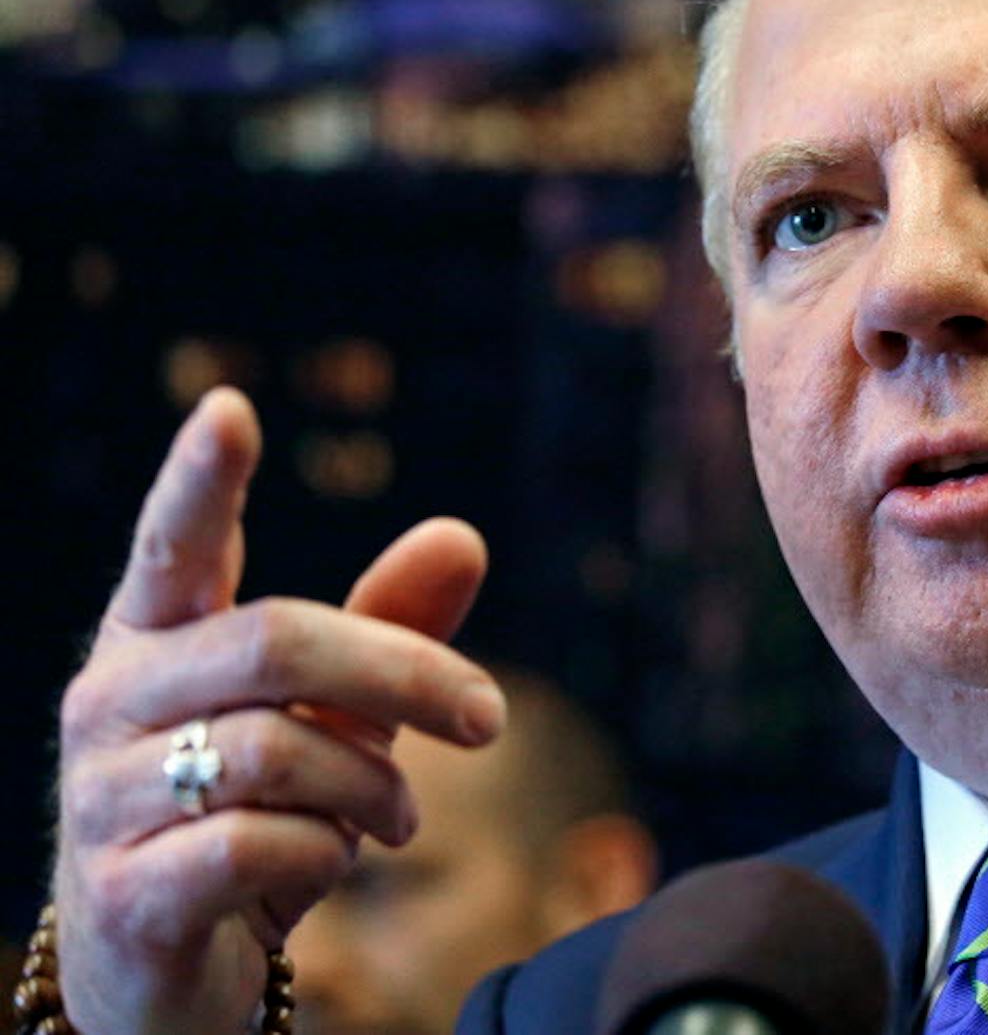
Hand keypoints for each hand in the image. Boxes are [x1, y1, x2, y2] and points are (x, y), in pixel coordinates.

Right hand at [50, 388, 505, 1033]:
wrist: (167, 977)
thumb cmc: (251, 816)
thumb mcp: (332, 720)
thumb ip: (386, 630)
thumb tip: (462, 535)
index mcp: (155, 641)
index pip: (173, 546)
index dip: (200, 480)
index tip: (230, 409)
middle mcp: (111, 704)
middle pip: (277, 642)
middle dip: (406, 675)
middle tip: (488, 719)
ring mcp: (102, 799)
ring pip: (280, 750)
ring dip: (371, 789)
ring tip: (392, 819)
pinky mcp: (125, 893)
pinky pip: (261, 843)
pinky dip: (325, 854)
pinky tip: (326, 865)